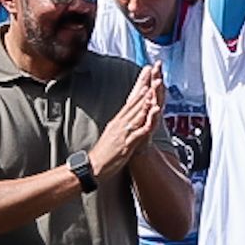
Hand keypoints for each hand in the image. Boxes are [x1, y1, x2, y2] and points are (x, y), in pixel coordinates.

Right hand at [90, 64, 166, 178]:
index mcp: (118, 122)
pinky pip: (138, 132)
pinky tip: (151, 117)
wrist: (92, 167)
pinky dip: (146, 123)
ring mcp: (124, 134)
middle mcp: (120, 125)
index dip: (139, 92)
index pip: (130, 103)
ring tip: (151, 91)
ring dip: (145, 103)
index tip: (147, 80)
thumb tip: (126, 117)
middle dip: (144, 91)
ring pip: (136, 115)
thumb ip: (120, 124)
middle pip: (134, 105)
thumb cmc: (104, 152)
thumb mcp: (112, 134)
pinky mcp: (127, 144)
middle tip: (152, 78)